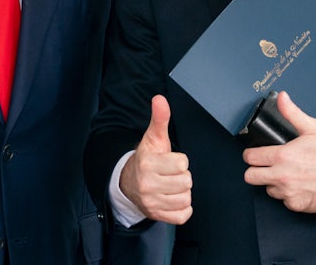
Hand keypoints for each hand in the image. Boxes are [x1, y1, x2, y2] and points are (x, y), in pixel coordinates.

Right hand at [119, 95, 192, 223]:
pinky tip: (173, 198)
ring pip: (186, 198)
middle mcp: (147, 184)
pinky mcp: (157, 216)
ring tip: (172, 185)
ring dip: (183, 192)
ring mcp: (152, 202)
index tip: (171, 160)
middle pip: (186, 182)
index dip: (180, 160)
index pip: (182, 163)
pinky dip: (182, 208)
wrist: (128, 182)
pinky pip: (183, 215)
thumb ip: (159, 118)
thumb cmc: (147, 158)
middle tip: (171, 173)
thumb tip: (160, 99)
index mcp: (148, 163)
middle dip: (182, 176)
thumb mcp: (153, 137)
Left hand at [242, 91, 315, 212]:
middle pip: (250, 177)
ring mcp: (289, 192)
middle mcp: (282, 176)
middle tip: (265, 166)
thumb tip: (282, 98)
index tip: (255, 154)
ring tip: (287, 174)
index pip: (250, 158)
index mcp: (282, 156)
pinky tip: (298, 185)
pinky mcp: (297, 205)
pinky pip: (283, 201)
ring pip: (267, 189)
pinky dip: (288, 194)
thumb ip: (292, 113)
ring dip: (273, 183)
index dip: (251, 154)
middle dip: (255, 170)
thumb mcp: (313, 128)